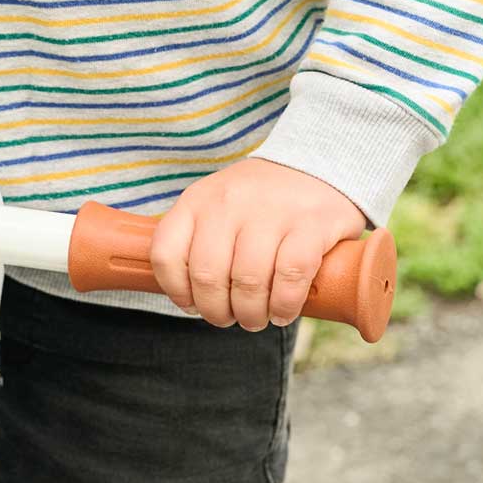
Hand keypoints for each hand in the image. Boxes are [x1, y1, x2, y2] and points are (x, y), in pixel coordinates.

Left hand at [150, 159, 366, 330]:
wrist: (316, 165)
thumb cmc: (259, 200)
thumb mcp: (215, 205)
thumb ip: (196, 240)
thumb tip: (186, 296)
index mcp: (198, 199)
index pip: (165, 254)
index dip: (176, 291)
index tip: (193, 304)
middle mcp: (229, 201)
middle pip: (208, 277)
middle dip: (217, 312)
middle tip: (232, 317)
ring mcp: (270, 210)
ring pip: (248, 282)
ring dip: (252, 314)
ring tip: (258, 317)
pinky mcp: (310, 223)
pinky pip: (290, 278)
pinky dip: (284, 306)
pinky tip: (283, 310)